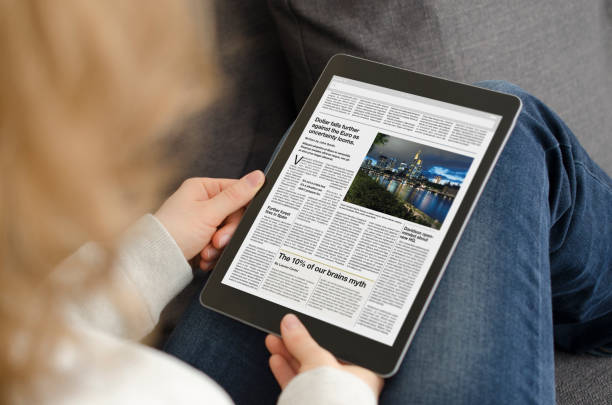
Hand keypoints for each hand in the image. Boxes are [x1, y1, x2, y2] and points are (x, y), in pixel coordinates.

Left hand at [155, 170, 264, 261]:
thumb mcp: (209, 212)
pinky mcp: (200, 239)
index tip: (237, 223)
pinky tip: (204, 256)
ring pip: (227, 232)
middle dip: (227, 233)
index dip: (241, 210)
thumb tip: (258, 176)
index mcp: (202, 188)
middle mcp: (201, 202)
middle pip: (233, 216)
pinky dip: (214, 253)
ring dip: (220, 246)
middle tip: (217, 240)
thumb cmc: (175, 232)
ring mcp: (201, 222)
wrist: (156, 261)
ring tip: (207, 251)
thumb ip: (236, 196)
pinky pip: (219, 245)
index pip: (236, 192)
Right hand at [265, 314, 382, 396]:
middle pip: (322, 357)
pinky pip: (298, 386)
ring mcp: (329, 397)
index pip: (343, 345)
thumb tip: (290, 323)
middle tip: (285, 328)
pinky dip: (286, 372)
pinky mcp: (311, 404)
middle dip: (300, 342)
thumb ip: (303, 341)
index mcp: (363, 372)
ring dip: (288, 355)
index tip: (308, 323)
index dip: (325, 333)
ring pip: (307, 371)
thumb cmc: (334, 398)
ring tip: (273, 340)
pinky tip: (275, 359)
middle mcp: (348, 385)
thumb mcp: (318, 360)